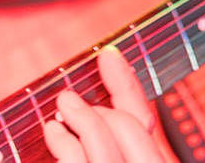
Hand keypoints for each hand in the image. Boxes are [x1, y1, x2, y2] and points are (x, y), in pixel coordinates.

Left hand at [42, 47, 171, 162]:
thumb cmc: (91, 159)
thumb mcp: (110, 143)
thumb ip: (113, 120)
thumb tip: (109, 62)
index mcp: (152, 162)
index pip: (142, 120)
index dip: (125, 83)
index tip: (108, 53)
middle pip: (124, 124)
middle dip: (96, 108)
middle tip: (70, 100)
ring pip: (99, 137)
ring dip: (77, 114)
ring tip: (62, 107)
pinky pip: (73, 157)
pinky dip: (60, 137)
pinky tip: (53, 132)